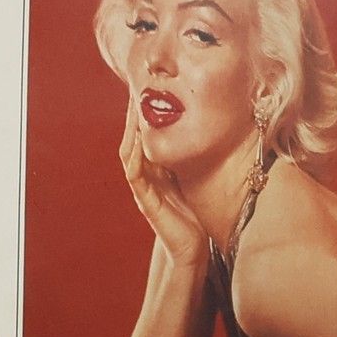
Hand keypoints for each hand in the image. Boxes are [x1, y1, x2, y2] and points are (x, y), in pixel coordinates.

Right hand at [120, 90, 207, 270]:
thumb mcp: (194, 179)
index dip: (145, 112)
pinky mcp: (145, 202)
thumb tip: (207, 132)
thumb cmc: (195, 215)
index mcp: (156, 169)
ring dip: (130, 130)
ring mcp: (143, 189)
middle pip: (133, 138)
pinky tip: (137, 141)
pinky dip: (134, 157)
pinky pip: (134, 174)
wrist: (194, 249)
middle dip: (134, 114)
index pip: (145, 135)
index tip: (150, 87)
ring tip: (133, 108)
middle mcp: (146, 176)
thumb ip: (191, 160)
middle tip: (137, 88)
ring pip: (129, 152)